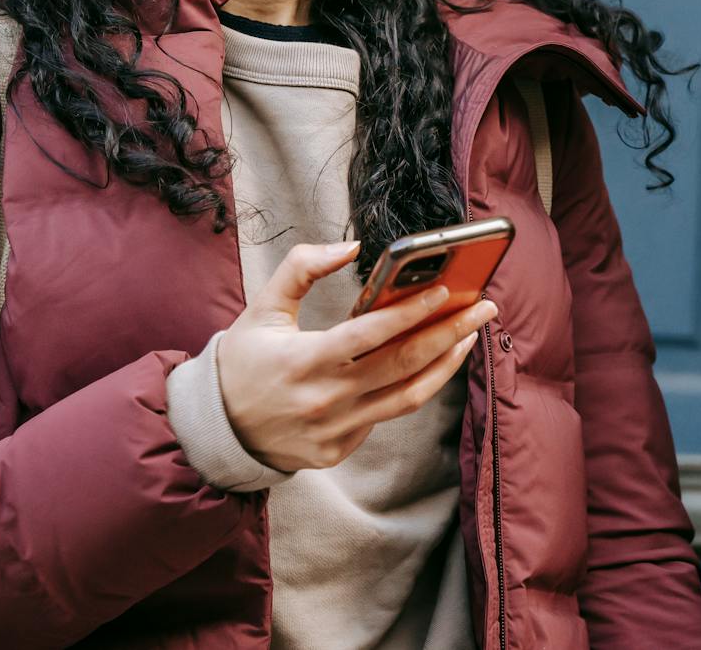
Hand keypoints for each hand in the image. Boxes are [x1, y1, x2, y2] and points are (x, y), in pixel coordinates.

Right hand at [215, 241, 497, 472]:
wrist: (215, 430)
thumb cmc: (243, 361)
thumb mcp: (263, 308)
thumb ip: (302, 268)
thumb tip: (350, 248)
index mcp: (305, 360)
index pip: (372, 334)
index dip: (412, 312)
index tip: (446, 291)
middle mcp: (326, 399)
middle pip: (405, 364)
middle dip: (452, 332)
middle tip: (484, 307)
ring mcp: (335, 430)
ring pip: (408, 398)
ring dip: (446, 365)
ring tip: (469, 335)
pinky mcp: (338, 452)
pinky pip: (384, 417)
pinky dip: (408, 388)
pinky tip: (426, 364)